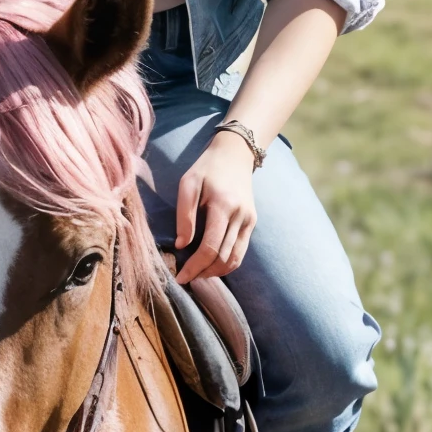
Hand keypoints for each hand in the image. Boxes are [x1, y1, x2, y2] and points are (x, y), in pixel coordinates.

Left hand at [173, 129, 257, 281]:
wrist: (235, 154)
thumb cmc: (206, 168)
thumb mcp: (188, 184)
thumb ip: (184, 214)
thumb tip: (181, 245)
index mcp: (223, 206)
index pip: (210, 247)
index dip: (194, 266)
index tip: (180, 277)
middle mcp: (240, 216)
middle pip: (222, 257)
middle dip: (203, 273)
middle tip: (185, 278)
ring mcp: (249, 221)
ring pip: (234, 259)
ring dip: (216, 272)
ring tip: (197, 275)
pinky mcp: (252, 223)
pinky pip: (241, 251)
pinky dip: (227, 263)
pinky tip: (211, 266)